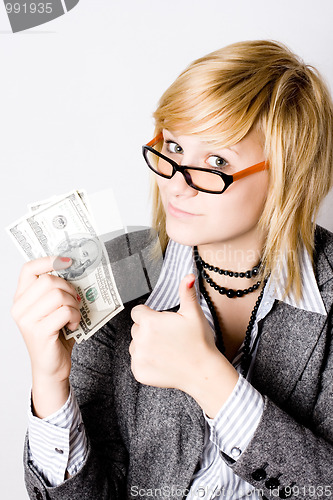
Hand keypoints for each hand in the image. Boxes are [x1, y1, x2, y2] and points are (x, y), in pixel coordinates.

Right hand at [11, 256, 80, 415]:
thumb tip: (74, 270)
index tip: (67, 261)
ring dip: (74, 305)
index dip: (49, 260)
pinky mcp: (39, 332)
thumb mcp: (53, 309)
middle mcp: (19, 308)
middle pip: (49, 281)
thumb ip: (56, 291)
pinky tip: (73, 325)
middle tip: (74, 301)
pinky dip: (75, 317)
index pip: (28, 269)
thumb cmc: (55, 336)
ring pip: (58, 295)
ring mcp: (27, 320)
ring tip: (74, 316)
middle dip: (69, 289)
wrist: (52, 367)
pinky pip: (65, 311)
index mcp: (21, 298)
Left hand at [130, 274, 237, 415]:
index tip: (161, 322)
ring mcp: (138, 357)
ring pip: (136, 345)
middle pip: (136, 328)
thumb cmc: (199, 342)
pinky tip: (162, 361)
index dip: (149, 315)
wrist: (203, 372)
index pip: (137, 312)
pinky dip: (146, 361)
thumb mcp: (193, 314)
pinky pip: (137, 361)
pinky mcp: (139, 372)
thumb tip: (188, 276)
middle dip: (148, 330)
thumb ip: (186, 293)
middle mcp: (140, 339)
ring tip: (166, 349)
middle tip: (167, 336)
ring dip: (146, 345)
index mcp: (150, 322)